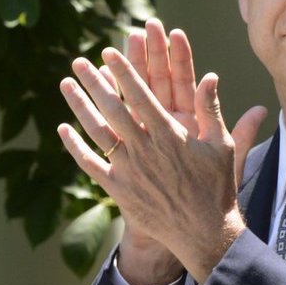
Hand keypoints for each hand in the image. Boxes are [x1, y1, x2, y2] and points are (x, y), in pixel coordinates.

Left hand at [58, 46, 264, 283]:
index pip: (140, 95)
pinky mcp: (118, 189)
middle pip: (112, 108)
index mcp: (169, 134)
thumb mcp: (222, 145)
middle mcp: (144, 148)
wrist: (204, 232)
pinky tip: (64, 129)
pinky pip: (91, 163)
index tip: (110, 52)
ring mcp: (128, 169)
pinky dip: (75, 146)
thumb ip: (211, 109)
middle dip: (95, 82)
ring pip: (97, 131)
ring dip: (79, 107)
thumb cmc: (217, 186)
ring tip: (66, 85)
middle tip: (78, 62)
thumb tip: (210, 76)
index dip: (124, 72)